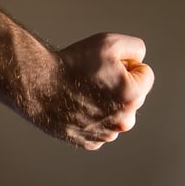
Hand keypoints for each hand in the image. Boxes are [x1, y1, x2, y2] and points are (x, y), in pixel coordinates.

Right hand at [22, 33, 153, 149]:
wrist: (38, 85)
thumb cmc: (72, 65)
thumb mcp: (109, 43)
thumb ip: (136, 49)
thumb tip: (139, 63)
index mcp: (133, 96)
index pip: (145, 75)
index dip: (127, 65)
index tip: (107, 66)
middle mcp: (123, 121)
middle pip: (133, 96)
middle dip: (120, 85)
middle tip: (94, 78)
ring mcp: (106, 135)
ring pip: (118, 114)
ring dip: (108, 103)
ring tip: (85, 92)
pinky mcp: (91, 143)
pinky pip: (100, 127)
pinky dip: (93, 117)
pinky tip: (78, 107)